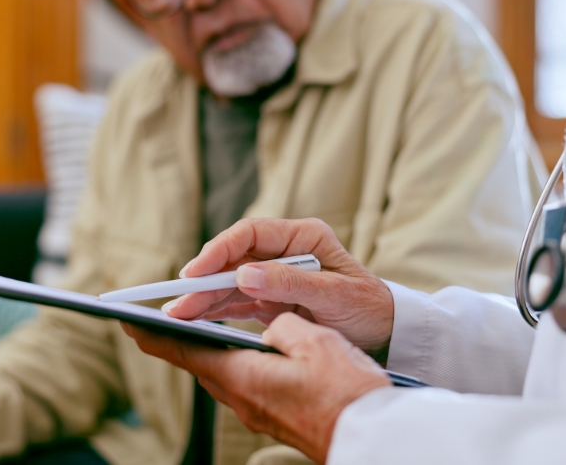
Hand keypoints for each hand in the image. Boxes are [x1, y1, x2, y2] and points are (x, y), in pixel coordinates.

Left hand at [123, 313, 391, 464]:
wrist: (373, 438)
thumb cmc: (345, 394)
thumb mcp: (314, 343)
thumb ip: (281, 326)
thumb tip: (270, 326)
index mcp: (242, 377)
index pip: (184, 351)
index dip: (153, 334)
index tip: (127, 319)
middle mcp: (241, 398)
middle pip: (197, 363)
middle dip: (177, 338)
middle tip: (160, 316)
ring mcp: (257, 410)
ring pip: (219, 373)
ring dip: (204, 348)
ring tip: (197, 325)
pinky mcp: (273, 414)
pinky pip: (241, 381)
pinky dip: (230, 359)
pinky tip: (241, 349)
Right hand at [164, 218, 394, 357]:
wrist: (386, 332)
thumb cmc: (368, 307)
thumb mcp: (335, 295)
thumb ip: (291, 283)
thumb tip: (244, 274)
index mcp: (303, 237)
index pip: (250, 233)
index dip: (219, 249)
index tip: (196, 271)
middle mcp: (285, 252)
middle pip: (234, 259)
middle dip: (204, 280)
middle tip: (178, 303)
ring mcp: (276, 276)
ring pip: (230, 281)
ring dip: (204, 298)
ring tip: (178, 316)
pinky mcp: (271, 299)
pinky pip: (237, 301)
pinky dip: (217, 311)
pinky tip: (197, 320)